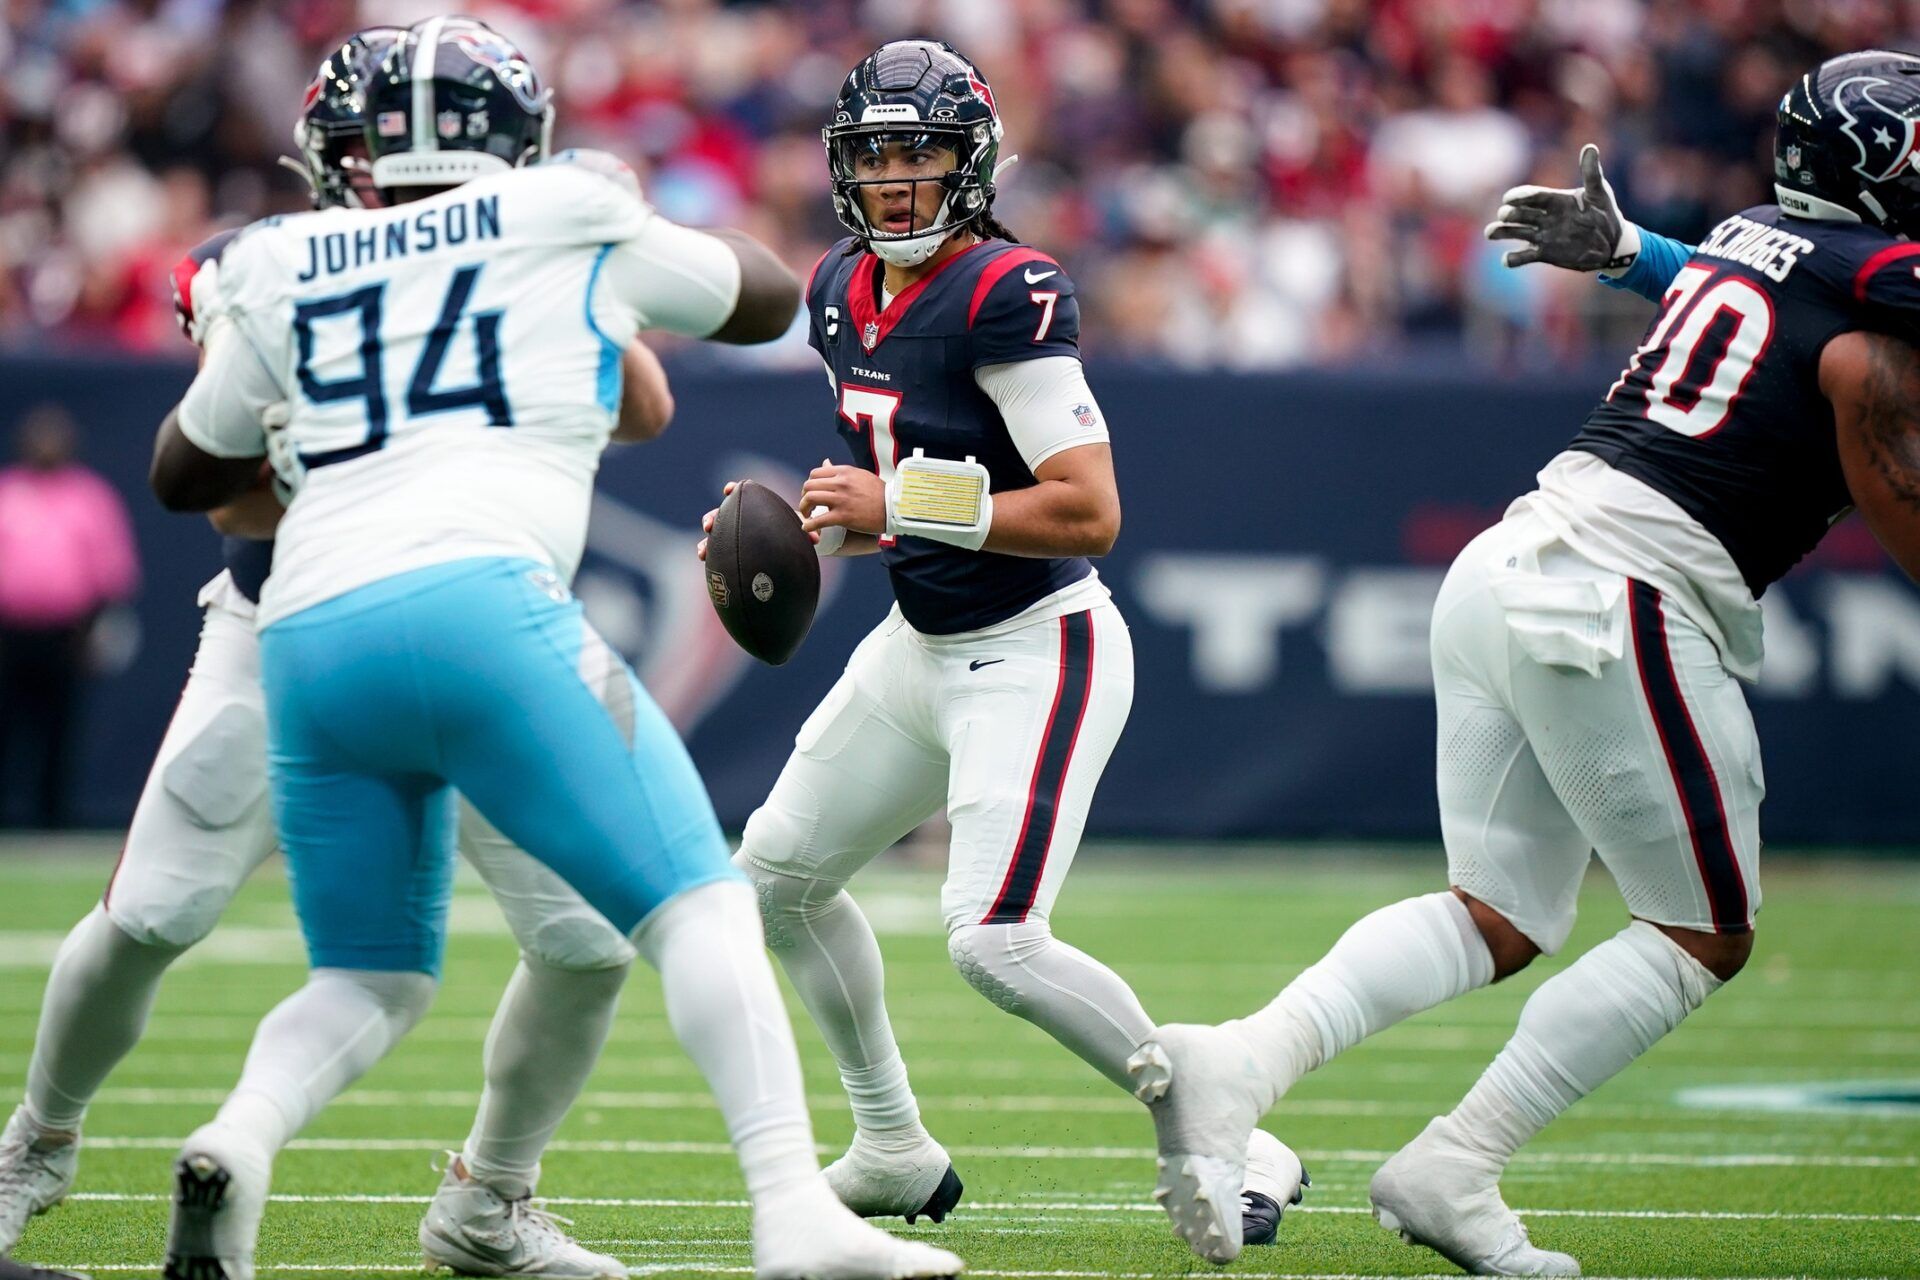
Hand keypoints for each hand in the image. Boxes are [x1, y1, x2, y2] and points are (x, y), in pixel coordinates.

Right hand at [695, 479, 824, 560]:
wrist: (786, 544)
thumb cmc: (790, 530)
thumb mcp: (799, 529)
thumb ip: (806, 531)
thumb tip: (816, 539)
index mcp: (754, 506)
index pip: (741, 494)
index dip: (734, 490)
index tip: (729, 490)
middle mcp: (739, 518)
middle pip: (721, 515)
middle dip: (712, 518)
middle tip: (709, 525)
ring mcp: (733, 533)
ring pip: (715, 535)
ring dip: (706, 542)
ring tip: (702, 552)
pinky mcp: (731, 549)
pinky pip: (717, 552)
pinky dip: (709, 554)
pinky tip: (704, 561)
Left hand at [800, 463, 885, 535]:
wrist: (894, 508)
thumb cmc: (879, 493)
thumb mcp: (860, 475)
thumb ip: (841, 471)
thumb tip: (825, 462)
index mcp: (844, 472)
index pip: (815, 473)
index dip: (810, 484)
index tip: (812, 493)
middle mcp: (840, 483)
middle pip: (809, 485)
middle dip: (804, 496)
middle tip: (808, 506)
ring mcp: (841, 499)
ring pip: (810, 499)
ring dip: (804, 508)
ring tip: (807, 515)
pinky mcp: (843, 516)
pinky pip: (818, 520)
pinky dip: (809, 525)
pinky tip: (807, 528)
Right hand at [1485, 144, 1640, 271]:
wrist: (1612, 243)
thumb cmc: (1605, 213)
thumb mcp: (1599, 192)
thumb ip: (1591, 173)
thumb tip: (1590, 147)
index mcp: (1554, 200)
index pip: (1532, 196)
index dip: (1519, 196)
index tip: (1509, 199)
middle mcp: (1543, 217)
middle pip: (1519, 213)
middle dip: (1509, 214)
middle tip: (1506, 215)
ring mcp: (1542, 235)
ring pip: (1515, 232)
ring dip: (1501, 231)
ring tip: (1490, 232)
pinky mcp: (1543, 254)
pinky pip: (1524, 256)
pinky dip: (1513, 259)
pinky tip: (1507, 260)